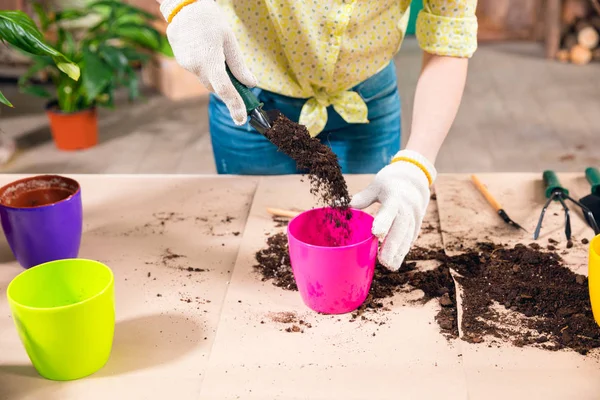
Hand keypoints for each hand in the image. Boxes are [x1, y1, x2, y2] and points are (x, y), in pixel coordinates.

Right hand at [160, 0, 256, 123]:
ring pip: (207, 80)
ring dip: (216, 76)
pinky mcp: (181, 61)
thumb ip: (239, 66)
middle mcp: (196, 67)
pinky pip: (198, 71)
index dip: (235, 106)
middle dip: (227, 88)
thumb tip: (250, 84)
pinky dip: (206, 68)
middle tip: (241, 88)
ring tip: (218, 54)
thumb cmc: (210, 20)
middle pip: (216, 88)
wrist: (183, 6)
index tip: (241, 120)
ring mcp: (186, 65)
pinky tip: (207, 50)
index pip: (225, 90)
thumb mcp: (230, 41)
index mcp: (210, 61)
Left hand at [349, 150, 435, 270]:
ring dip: (399, 252)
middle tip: (384, 261)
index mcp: (395, 197)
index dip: (383, 222)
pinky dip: (404, 248)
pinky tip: (397, 259)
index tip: (376, 234)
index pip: (389, 211)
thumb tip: (344, 205)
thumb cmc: (391, 181)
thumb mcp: (376, 185)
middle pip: (400, 228)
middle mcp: (407, 208)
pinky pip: (411, 237)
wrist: (415, 177)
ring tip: (391, 266)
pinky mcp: (418, 222)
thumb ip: (363, 197)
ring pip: (407, 236)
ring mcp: (414, 216)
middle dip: (392, 246)